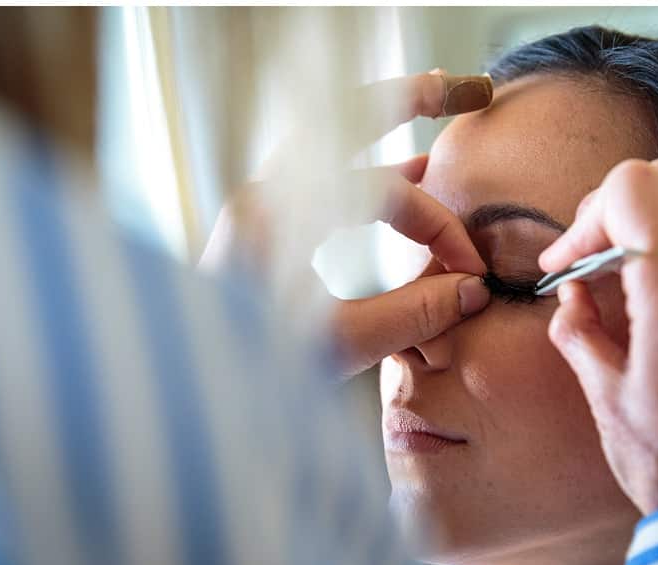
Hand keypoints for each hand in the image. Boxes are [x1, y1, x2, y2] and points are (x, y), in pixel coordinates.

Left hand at [201, 70, 492, 379]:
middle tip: (463, 88)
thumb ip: (411, 314)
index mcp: (277, 214)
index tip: (468, 269)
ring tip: (434, 106)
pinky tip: (403, 176)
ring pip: (333, 142)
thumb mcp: (337, 346)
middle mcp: (265, 196)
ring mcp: (261, 206)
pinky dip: (364, 168)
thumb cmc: (247, 369)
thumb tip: (471, 291)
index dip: (438, 226)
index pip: (384, 193)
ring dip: (384, 128)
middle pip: (346, 119)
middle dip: (408, 99)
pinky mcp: (264, 226)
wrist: (185, 384)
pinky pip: (322, 176)